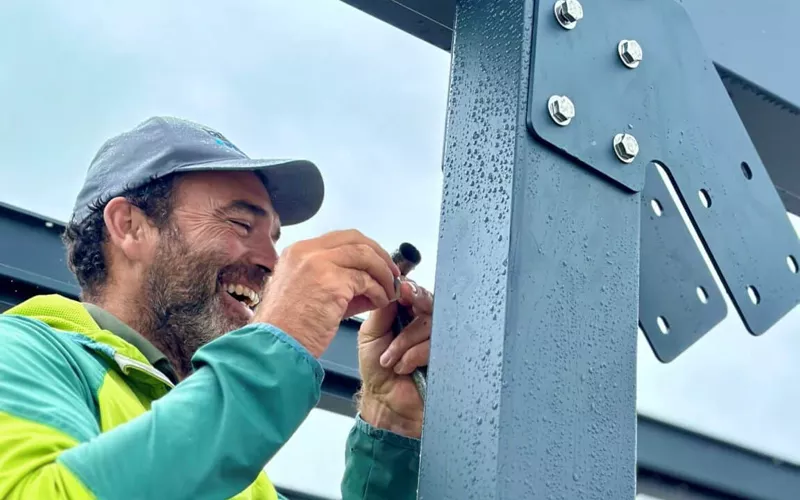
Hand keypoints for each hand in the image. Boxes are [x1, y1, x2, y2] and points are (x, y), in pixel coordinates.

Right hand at [253, 230, 399, 357]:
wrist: (275, 346)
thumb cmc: (289, 327)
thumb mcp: (309, 294)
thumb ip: (336, 282)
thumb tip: (369, 283)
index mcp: (297, 252)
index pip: (340, 238)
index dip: (365, 248)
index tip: (379, 262)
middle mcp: (306, 252)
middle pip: (356, 240)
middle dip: (380, 255)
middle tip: (392, 273)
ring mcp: (318, 263)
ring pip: (365, 256)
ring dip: (383, 274)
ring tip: (390, 291)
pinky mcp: (331, 282)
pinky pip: (366, 280)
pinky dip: (378, 291)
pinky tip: (381, 302)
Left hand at [357, 279, 432, 438]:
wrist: (384, 402)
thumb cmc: (377, 369)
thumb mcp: (371, 333)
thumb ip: (382, 309)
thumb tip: (393, 286)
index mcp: (408, 315)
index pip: (416, 293)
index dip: (411, 289)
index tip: (403, 289)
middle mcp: (425, 325)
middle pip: (430, 302)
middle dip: (416, 303)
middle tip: (406, 303)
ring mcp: (437, 341)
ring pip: (430, 324)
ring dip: (404, 341)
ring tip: (389, 360)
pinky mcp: (446, 358)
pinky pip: (433, 346)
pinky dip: (413, 355)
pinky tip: (403, 368)